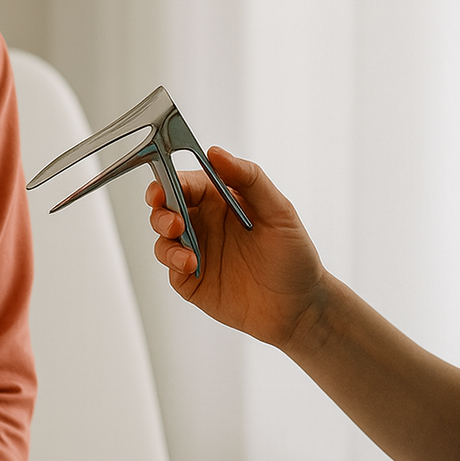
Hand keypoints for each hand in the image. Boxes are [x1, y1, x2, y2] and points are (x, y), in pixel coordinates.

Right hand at [147, 146, 325, 350]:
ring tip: (186, 249)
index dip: (169, 182)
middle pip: (166, 208)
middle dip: (160, 211)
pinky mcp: (192, 280)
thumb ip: (249, 178)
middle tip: (173, 222)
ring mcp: (197, 252)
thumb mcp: (279, 210)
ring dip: (166, 239)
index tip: (163, 189)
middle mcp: (206, 223)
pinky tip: (192, 265)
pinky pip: (171, 267)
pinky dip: (174, 263)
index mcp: (222, 200)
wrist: (299, 307)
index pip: (186, 182)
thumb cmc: (294, 255)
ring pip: (163, 238)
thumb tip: (216, 153)